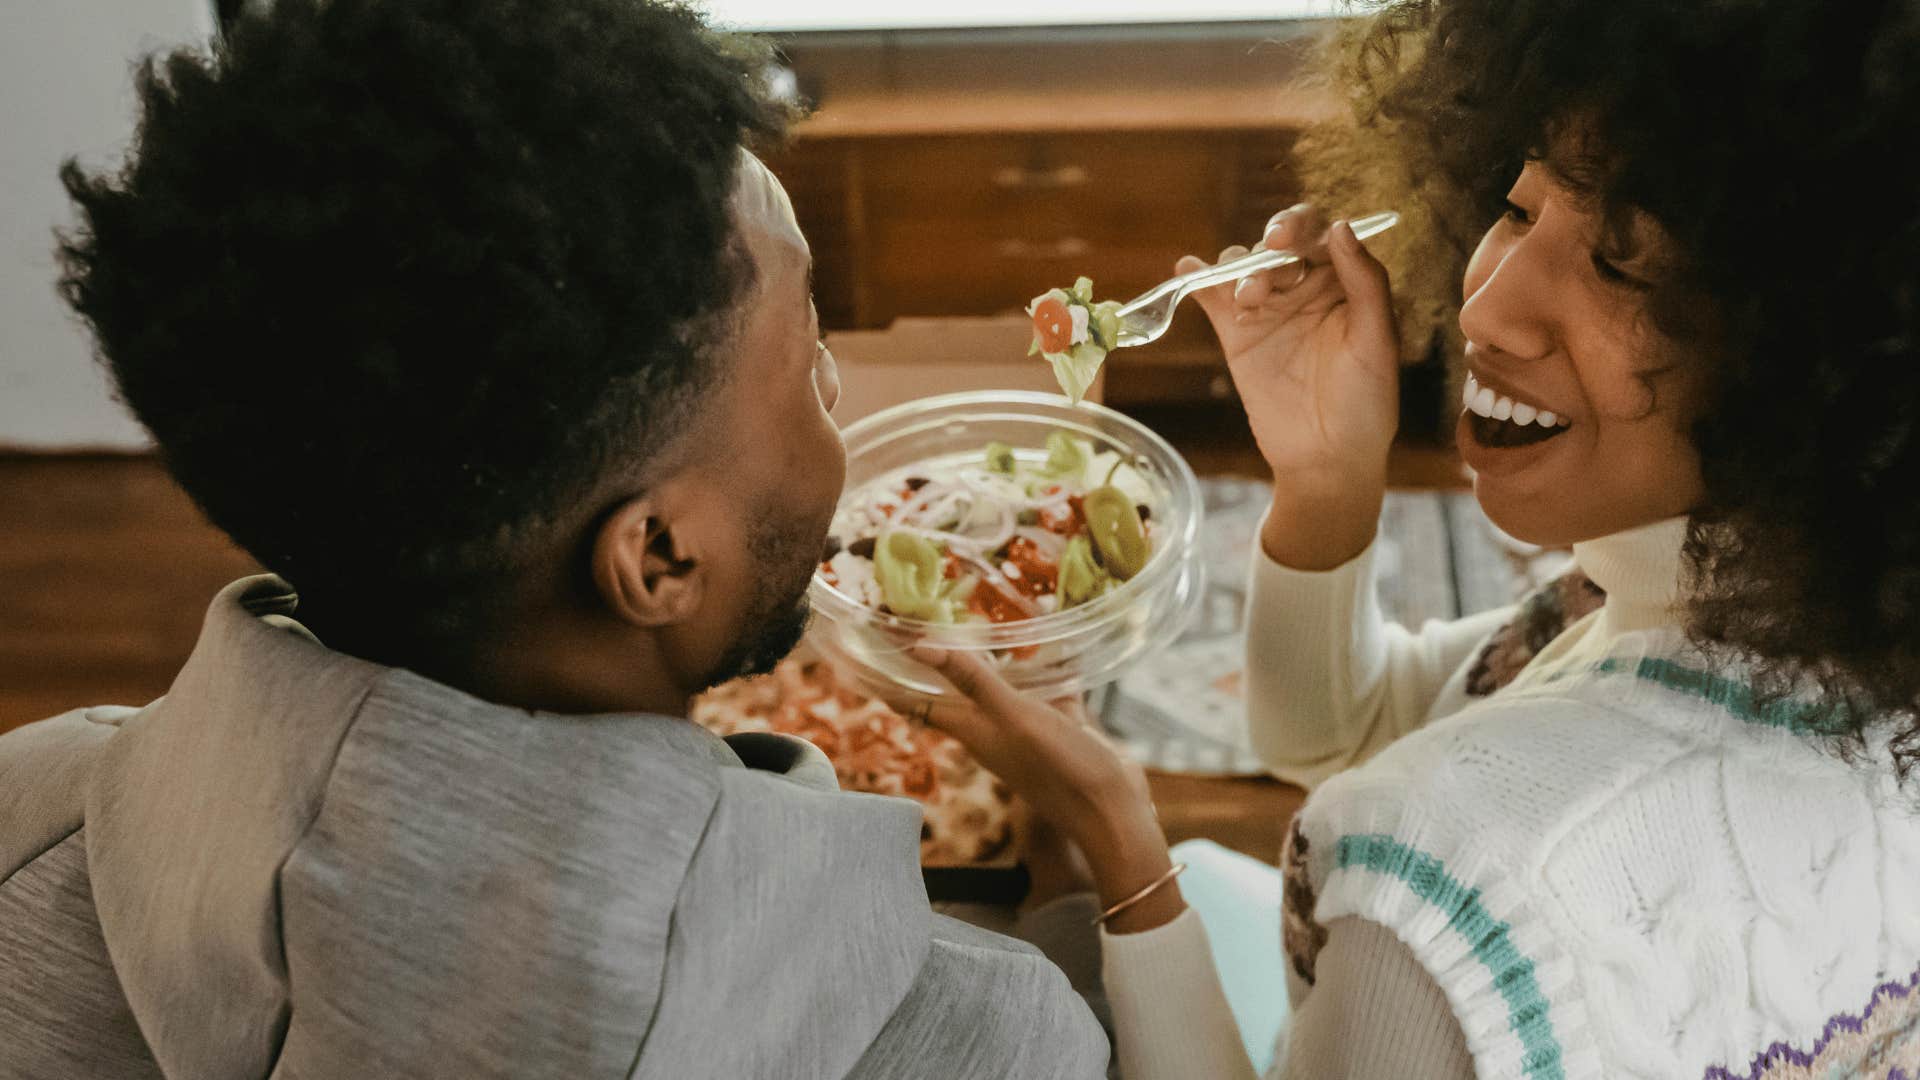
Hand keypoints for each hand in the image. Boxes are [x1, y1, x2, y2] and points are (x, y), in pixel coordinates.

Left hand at [903, 646, 1183, 932]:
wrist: (1113, 814)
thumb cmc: (1061, 768)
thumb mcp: (1014, 718)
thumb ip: (974, 682)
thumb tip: (920, 646)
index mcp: (973, 730)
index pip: (916, 702)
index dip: (889, 679)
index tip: (865, 649)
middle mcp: (994, 729)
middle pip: (951, 692)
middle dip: (930, 662)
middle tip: (913, 621)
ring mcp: (1029, 728)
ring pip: (998, 688)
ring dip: (986, 661)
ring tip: (974, 620)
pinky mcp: (1063, 725)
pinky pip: (1047, 689)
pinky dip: (1045, 666)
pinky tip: (1055, 642)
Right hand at [1179, 206, 1401, 567]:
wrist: (1327, 459)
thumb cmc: (1366, 403)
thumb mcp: (1376, 341)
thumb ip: (1365, 283)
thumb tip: (1340, 227)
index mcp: (1345, 284)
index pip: (1321, 235)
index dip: (1303, 226)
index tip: (1289, 240)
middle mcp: (1305, 289)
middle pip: (1278, 243)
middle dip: (1270, 243)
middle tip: (1270, 256)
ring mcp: (1269, 311)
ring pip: (1244, 266)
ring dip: (1240, 269)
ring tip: (1248, 299)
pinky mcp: (1237, 336)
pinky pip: (1213, 299)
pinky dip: (1197, 278)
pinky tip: (1188, 269)